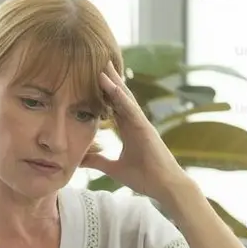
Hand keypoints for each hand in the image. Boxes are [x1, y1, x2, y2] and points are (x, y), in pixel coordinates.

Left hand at [81, 60, 189, 201]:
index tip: (90, 77)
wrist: (165, 187)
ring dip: (114, 81)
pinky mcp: (145, 129)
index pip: (113, 106)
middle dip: (110, 79)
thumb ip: (98, 162)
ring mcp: (141, 124)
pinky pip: (131, 109)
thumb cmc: (145, 178)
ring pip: (125, 98)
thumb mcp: (114, 169)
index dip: (103, 92)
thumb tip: (80, 159)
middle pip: (119, 96)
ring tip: (103, 64)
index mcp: (129, 129)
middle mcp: (135, 122)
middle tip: (98, 60)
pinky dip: (120, 96)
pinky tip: (112, 84)